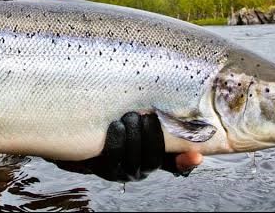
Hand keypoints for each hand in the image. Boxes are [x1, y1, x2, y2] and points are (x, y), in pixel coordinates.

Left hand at [55, 112, 201, 181]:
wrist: (78, 127)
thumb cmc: (114, 116)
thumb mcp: (136, 114)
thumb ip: (154, 111)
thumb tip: (181, 103)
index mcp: (154, 157)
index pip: (176, 165)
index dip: (186, 162)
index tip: (197, 155)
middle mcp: (140, 168)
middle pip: (154, 159)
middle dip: (152, 136)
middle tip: (147, 115)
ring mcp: (121, 171)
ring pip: (134, 159)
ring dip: (134, 137)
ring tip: (130, 117)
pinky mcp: (102, 168)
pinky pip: (113, 158)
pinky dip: (117, 141)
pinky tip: (116, 126)